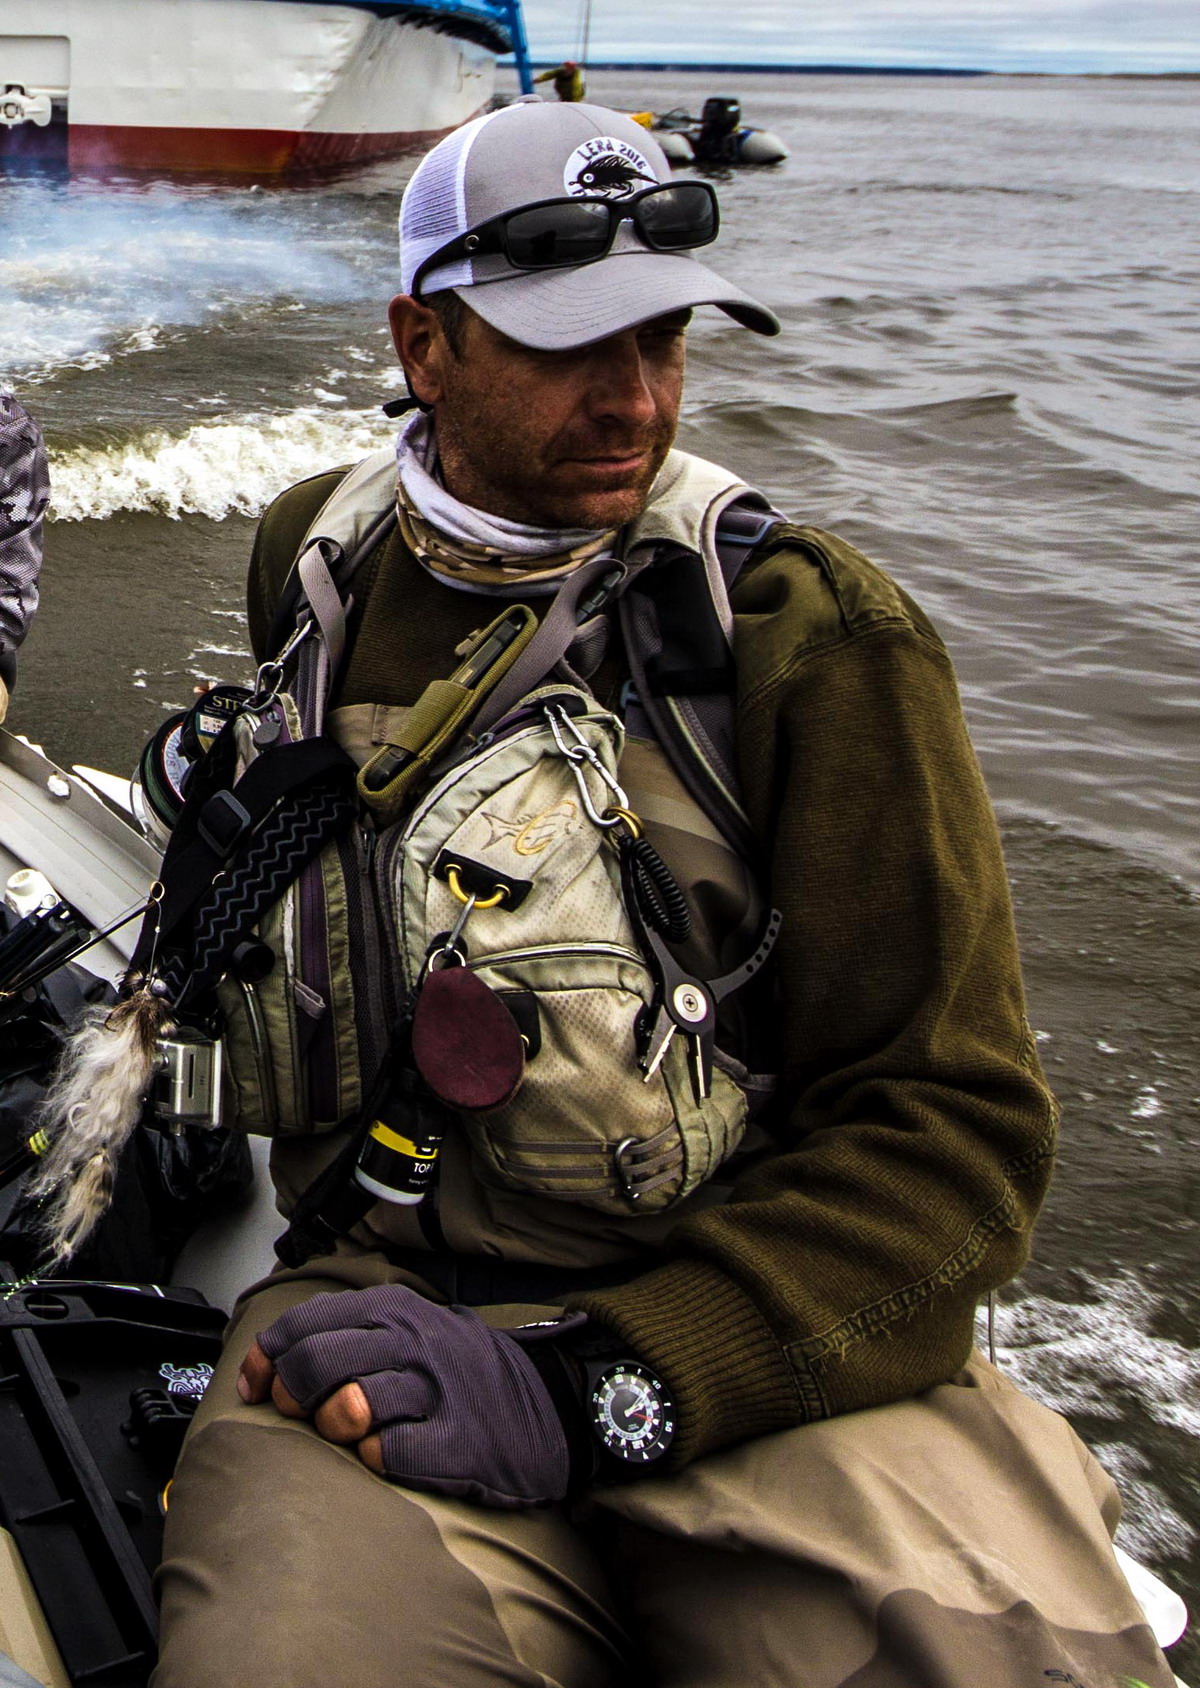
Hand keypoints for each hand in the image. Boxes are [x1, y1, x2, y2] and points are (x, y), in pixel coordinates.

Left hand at [237, 1284, 580, 1508]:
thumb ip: (349, 1333)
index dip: (263, 1360)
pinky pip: (387, 1454)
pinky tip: (388, 1453)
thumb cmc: (461, 1372)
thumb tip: (271, 1357)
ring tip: (350, 1431)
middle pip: (315, 1364)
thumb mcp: (410, 1326)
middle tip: (298, 1413)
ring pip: (348, 1407)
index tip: (254, 1387)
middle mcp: (412, 1340)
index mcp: (393, 1307)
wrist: (547, 1403)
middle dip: (290, 1395)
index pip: (302, 1324)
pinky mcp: (456, 1440)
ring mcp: (435, 1390)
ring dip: (334, 1427)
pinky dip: (375, 1459)